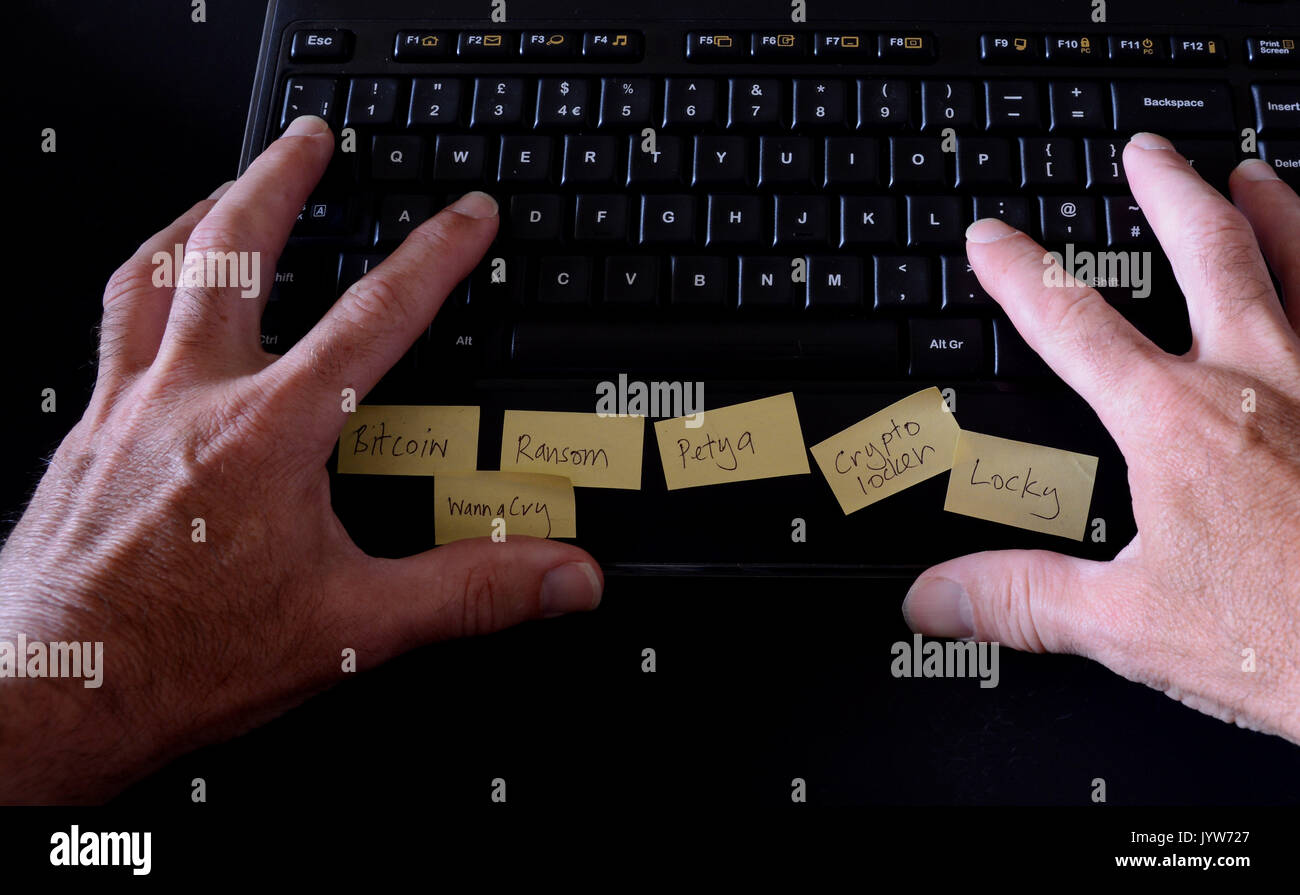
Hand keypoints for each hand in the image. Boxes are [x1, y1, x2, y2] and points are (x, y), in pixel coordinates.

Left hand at [0, 115, 601, 802]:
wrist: (54, 697)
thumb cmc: (181, 661)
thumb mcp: (353, 627)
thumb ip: (471, 593)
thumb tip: (561, 577)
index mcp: (266, 434)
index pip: (373, 316)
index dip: (435, 255)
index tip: (466, 216)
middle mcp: (188, 399)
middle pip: (235, 250)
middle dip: (281, 178)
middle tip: (311, 138)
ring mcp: (124, 407)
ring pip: (155, 271)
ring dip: (200, 213)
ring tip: (230, 185)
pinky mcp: (83, 432)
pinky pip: (110, 324)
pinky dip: (142, 282)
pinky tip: (156, 293)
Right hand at [904, 132, 1299, 742]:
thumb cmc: (1290, 639)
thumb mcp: (1131, 626)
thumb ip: (1020, 598)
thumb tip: (933, 595)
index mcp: (1178, 422)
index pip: (1075, 325)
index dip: (1021, 274)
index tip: (993, 239)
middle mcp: (1260, 381)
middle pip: (1208, 253)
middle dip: (1168, 192)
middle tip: (1146, 153)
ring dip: (1272, 208)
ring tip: (1251, 174)